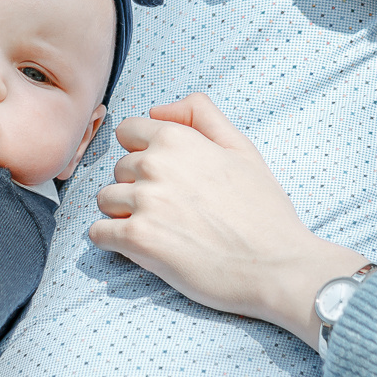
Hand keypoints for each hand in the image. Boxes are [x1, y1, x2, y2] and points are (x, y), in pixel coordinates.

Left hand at [91, 93, 368, 346]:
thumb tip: (157, 109)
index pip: (128, 131)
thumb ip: (200, 115)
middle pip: (118, 168)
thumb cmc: (264, 209)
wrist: (277, 266)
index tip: (165, 176)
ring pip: (105, 199)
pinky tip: (141, 247)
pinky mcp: (137, 239)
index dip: (144, 152)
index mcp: (176, 138)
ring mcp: (144, 202)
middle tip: (173, 209)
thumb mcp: (242, 148)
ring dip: (124, 214)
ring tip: (160, 229)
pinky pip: (98, 233)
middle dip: (137, 185)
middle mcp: (154, 164)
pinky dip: (112, 240)